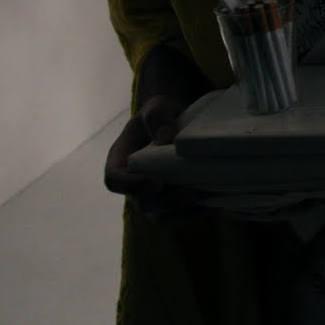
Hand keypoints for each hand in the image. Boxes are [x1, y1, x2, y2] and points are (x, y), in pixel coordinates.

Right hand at [104, 94, 201, 221]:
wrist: (175, 122)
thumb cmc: (161, 115)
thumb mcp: (158, 107)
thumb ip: (157, 118)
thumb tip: (166, 139)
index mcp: (121, 159)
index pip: (114, 180)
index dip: (132, 186)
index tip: (157, 182)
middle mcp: (133, 181)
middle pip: (141, 203)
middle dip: (166, 202)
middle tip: (190, 194)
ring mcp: (150, 194)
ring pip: (159, 216)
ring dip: (181, 212)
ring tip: (203, 200)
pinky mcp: (169, 201)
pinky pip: (176, 217)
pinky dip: (192, 215)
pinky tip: (210, 204)